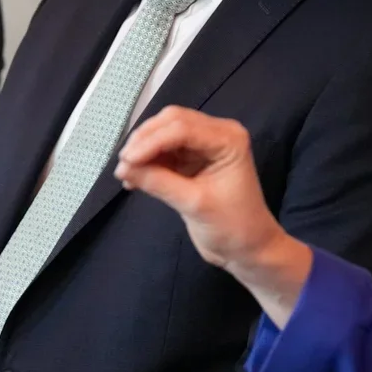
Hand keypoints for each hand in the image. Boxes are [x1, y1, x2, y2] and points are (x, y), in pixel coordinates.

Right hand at [117, 106, 311, 325]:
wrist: (247, 249)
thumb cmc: (233, 227)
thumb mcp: (195, 204)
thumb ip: (159, 182)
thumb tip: (124, 168)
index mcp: (228, 138)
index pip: (182, 127)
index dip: (151, 141)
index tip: (127, 161)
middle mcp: (217, 134)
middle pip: (172, 122)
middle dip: (145, 140)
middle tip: (123, 165)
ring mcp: (204, 146)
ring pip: (165, 134)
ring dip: (143, 150)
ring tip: (125, 174)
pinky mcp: (192, 160)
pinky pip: (164, 151)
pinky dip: (147, 161)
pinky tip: (133, 179)